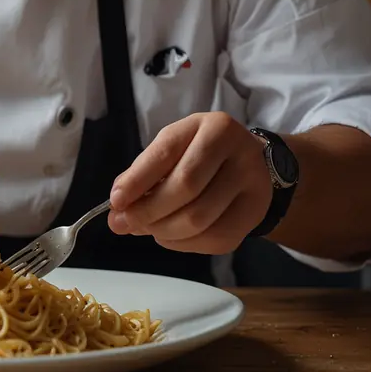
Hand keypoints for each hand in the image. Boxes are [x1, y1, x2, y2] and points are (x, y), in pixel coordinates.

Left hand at [106, 112, 272, 253]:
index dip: (137, 180)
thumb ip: (144, 174)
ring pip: (199, 219)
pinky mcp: (255, 213)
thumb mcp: (174, 150)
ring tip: (147, 228)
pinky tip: (171, 236)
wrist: (252, 165)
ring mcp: (252, 183)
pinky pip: (214, 239)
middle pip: (185, 187)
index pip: (167, 153)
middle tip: (125, 223)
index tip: (115, 202)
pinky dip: (183, 244)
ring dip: (163, 231)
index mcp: (212, 127)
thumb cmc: (201, 155)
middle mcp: (238, 150)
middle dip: (148, 211)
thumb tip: (118, 211)